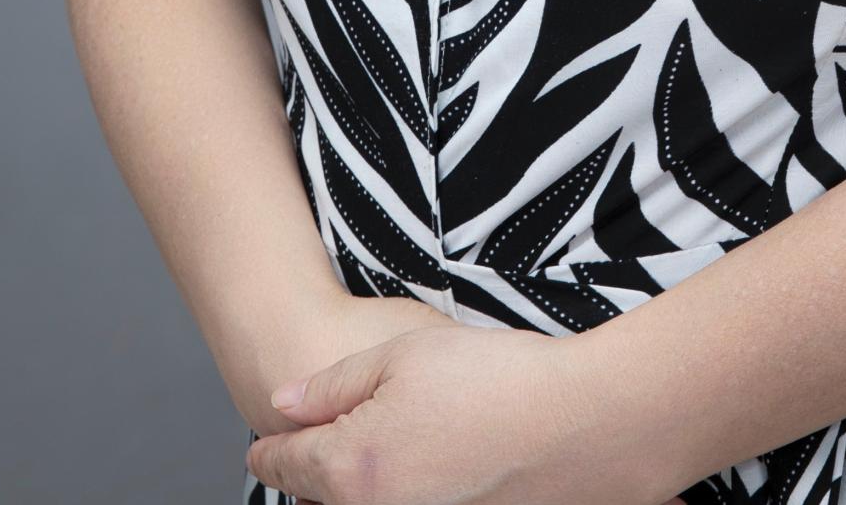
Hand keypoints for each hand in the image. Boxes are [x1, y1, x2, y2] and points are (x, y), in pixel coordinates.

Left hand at [247, 316, 687, 504]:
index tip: (264, 443)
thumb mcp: (400, 355)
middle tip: (321, 440)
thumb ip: (333, 385)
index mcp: (352, 469)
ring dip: (362, 484)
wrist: (581, 424)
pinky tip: (431, 462)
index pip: (286, 465)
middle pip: (322, 498)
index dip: (271, 447)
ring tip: (388, 445)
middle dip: (317, 469)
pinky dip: (404, 491)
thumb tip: (286, 403)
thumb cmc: (494, 381)